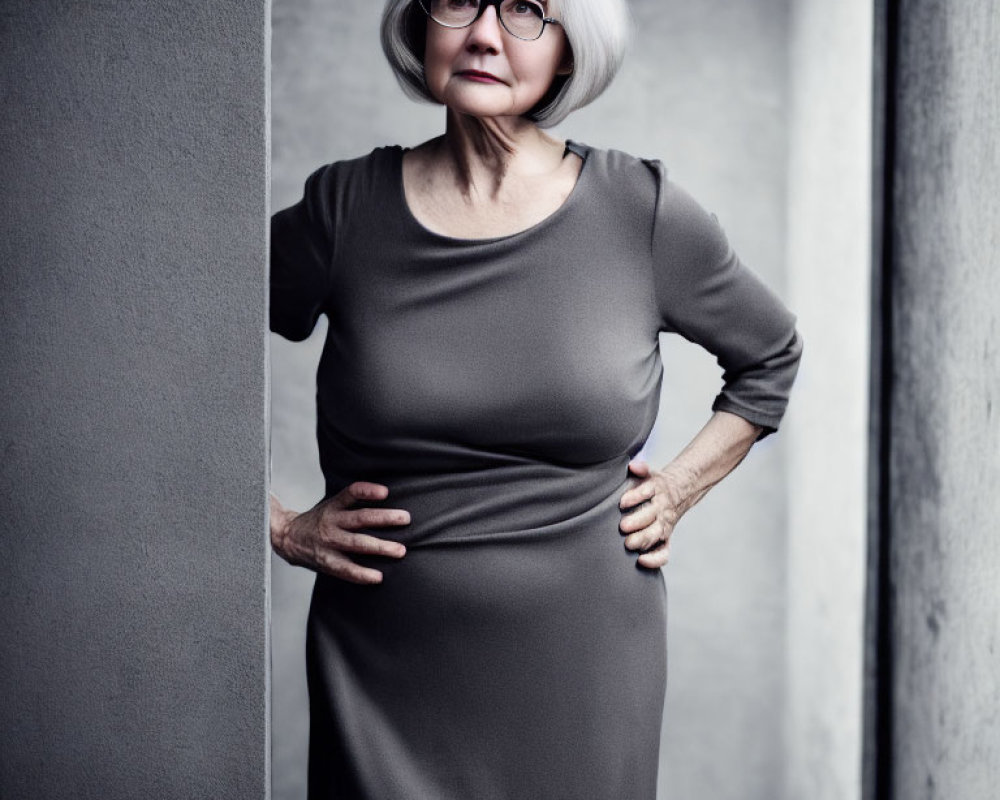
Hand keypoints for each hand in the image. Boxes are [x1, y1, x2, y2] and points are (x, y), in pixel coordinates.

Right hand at [270, 483, 408, 584]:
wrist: (287, 539)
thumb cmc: (319, 521)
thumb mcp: (332, 505)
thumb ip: (354, 503)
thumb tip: (389, 498)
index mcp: (333, 506)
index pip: (351, 493)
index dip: (367, 491)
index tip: (385, 492)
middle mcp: (331, 522)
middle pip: (360, 518)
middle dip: (385, 519)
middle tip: (406, 519)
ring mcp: (329, 543)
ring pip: (357, 543)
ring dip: (380, 547)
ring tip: (400, 550)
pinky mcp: (327, 561)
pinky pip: (346, 569)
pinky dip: (362, 574)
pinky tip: (377, 577)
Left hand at [618, 459, 690, 568]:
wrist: (680, 491)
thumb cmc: (653, 484)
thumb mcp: (649, 473)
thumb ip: (641, 468)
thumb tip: (634, 466)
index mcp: (656, 489)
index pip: (647, 491)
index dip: (635, 496)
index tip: (622, 502)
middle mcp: (661, 507)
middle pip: (650, 515)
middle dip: (637, 521)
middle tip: (622, 526)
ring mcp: (664, 524)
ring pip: (656, 533)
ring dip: (643, 539)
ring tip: (629, 544)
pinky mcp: (665, 538)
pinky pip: (664, 552)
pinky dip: (655, 559)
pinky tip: (642, 561)